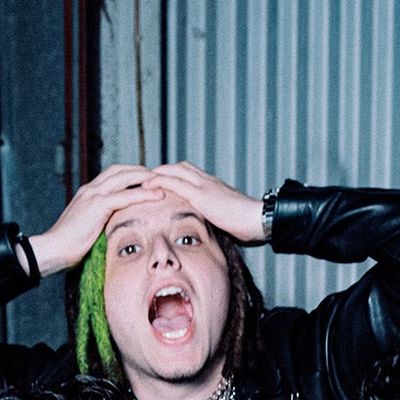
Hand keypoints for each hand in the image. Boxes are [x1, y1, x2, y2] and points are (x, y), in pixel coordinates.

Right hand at [27, 166, 165, 274]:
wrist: (52, 249)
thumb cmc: (68, 247)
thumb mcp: (88, 230)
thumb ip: (101, 224)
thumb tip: (115, 232)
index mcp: (88, 193)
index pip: (113, 175)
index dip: (132, 174)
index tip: (148, 180)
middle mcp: (90, 189)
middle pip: (121, 170)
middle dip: (142, 170)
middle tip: (160, 176)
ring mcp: (93, 194)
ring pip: (125, 177)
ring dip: (146, 177)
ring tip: (164, 181)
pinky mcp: (97, 205)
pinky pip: (125, 195)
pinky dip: (143, 193)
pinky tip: (157, 195)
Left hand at [149, 161, 264, 243]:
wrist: (257, 219)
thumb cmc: (248, 224)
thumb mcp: (229, 220)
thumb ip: (218, 220)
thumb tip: (213, 232)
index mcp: (215, 186)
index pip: (191, 174)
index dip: (175, 175)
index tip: (161, 181)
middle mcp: (208, 181)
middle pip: (180, 167)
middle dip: (163, 170)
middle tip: (146, 178)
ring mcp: (204, 185)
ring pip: (174, 170)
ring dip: (157, 173)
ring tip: (141, 180)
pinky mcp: (200, 194)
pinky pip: (174, 182)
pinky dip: (159, 181)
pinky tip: (146, 185)